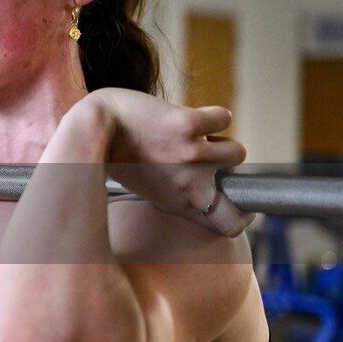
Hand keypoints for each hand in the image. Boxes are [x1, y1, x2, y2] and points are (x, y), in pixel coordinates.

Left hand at [86, 88, 253, 236]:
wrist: (96, 125)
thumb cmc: (116, 154)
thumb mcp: (147, 188)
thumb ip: (176, 194)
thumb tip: (205, 193)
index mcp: (178, 203)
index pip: (230, 226)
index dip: (238, 214)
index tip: (229, 197)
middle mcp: (189, 184)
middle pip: (245, 202)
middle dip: (240, 184)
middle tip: (219, 168)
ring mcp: (191, 154)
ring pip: (238, 152)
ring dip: (221, 142)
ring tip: (197, 139)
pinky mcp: (188, 124)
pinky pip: (224, 118)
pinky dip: (212, 114)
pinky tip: (192, 117)